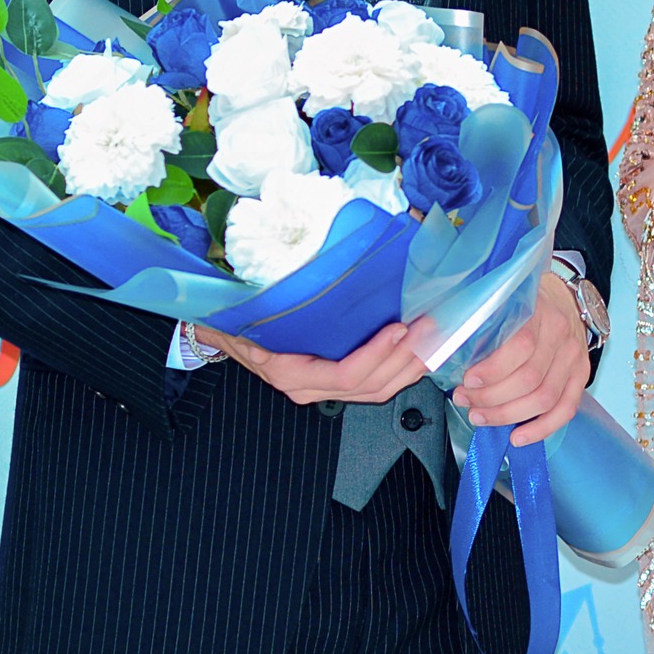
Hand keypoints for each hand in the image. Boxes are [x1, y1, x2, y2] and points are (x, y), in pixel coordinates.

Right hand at [194, 317, 429, 407]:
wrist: (217, 334)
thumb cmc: (233, 318)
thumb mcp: (249, 308)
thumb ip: (279, 298)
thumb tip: (316, 262)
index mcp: (289, 371)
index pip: (345, 375)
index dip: (377, 354)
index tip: (400, 327)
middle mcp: (307, 387)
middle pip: (370, 386)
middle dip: (407, 359)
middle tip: (432, 328)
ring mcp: (320, 390)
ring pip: (376, 391)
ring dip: (411, 367)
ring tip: (435, 340)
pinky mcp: (331, 384)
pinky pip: (373, 387)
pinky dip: (401, 371)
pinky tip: (420, 353)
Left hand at [450, 272, 589, 447]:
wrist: (564, 298)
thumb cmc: (525, 303)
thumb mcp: (500, 300)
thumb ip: (474, 321)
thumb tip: (433, 350)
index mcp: (540, 311)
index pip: (521, 346)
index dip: (492, 370)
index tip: (467, 380)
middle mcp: (561, 334)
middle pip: (530, 379)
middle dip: (492, 398)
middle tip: (466, 401)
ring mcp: (574, 356)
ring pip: (545, 398)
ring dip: (508, 415)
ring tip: (481, 417)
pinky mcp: (581, 374)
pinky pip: (566, 408)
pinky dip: (542, 428)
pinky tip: (519, 437)